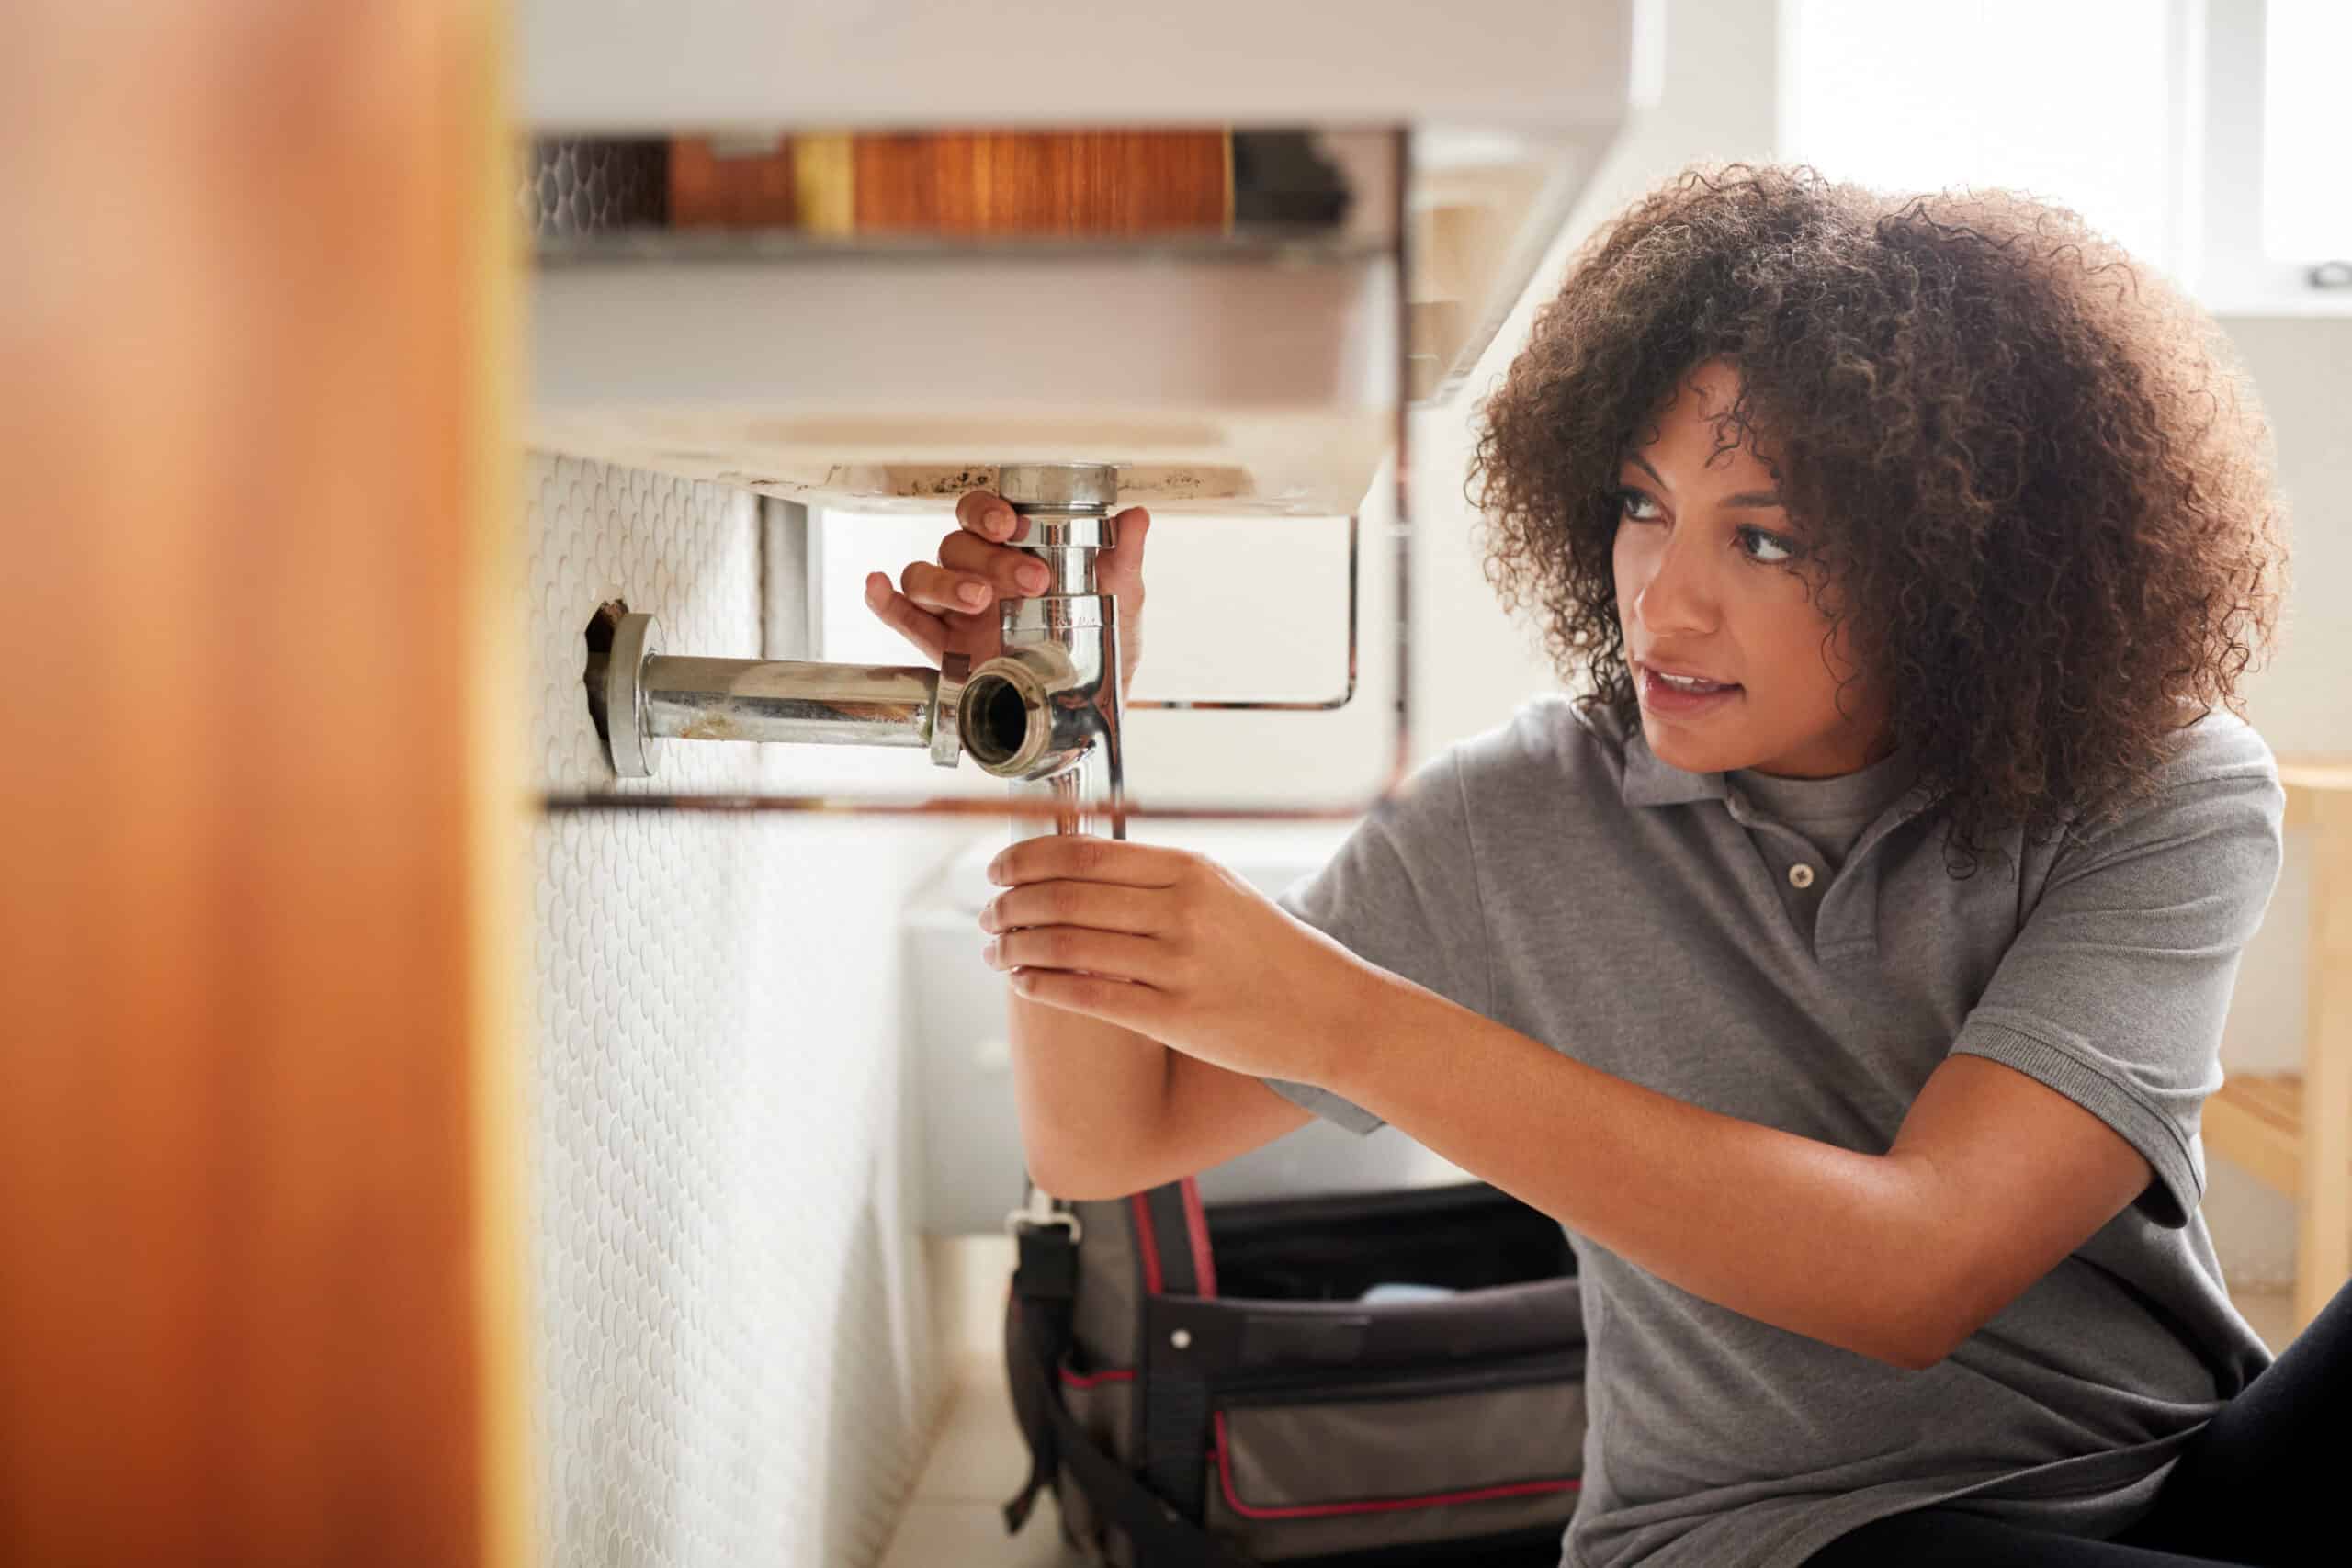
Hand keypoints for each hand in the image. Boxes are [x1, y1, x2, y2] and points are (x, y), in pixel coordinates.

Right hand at [863, 487, 1152, 701]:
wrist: (1088, 710)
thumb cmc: (1100, 647)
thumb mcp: (1120, 598)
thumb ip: (1123, 558)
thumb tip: (1136, 517)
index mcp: (1015, 551)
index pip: (983, 514)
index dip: (987, 511)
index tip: (1011, 526)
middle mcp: (978, 574)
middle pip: (956, 544)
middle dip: (988, 559)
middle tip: (1028, 581)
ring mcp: (956, 611)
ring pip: (924, 576)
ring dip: (945, 582)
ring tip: (979, 603)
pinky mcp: (941, 648)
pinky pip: (902, 617)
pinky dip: (884, 601)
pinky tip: (878, 588)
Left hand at [975, 835, 1375, 1084]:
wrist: (1332, 1011)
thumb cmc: (1272, 953)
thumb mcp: (1222, 892)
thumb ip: (1158, 878)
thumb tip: (1078, 865)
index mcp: (1188, 869)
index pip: (1081, 852)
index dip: (1024, 860)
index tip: (997, 868)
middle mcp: (1180, 909)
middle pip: (1063, 896)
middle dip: (1009, 905)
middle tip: (986, 913)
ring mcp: (1178, 963)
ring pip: (1066, 945)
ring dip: (1015, 946)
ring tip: (994, 950)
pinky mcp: (1174, 1015)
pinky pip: (1087, 995)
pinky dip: (1042, 985)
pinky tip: (1021, 982)